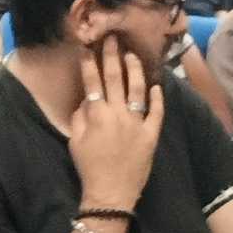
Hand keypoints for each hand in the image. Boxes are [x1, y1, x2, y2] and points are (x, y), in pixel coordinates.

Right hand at [68, 42, 162, 212]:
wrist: (110, 193)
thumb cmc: (89, 168)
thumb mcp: (75, 141)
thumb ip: (80, 117)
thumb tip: (86, 100)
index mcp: (97, 114)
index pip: (92, 82)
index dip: (88, 62)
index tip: (87, 46)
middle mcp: (118, 113)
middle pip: (115, 78)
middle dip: (112, 56)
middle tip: (113, 38)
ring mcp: (137, 123)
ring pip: (138, 89)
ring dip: (135, 70)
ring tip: (133, 55)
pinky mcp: (151, 134)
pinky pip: (156, 112)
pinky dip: (157, 98)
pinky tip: (157, 85)